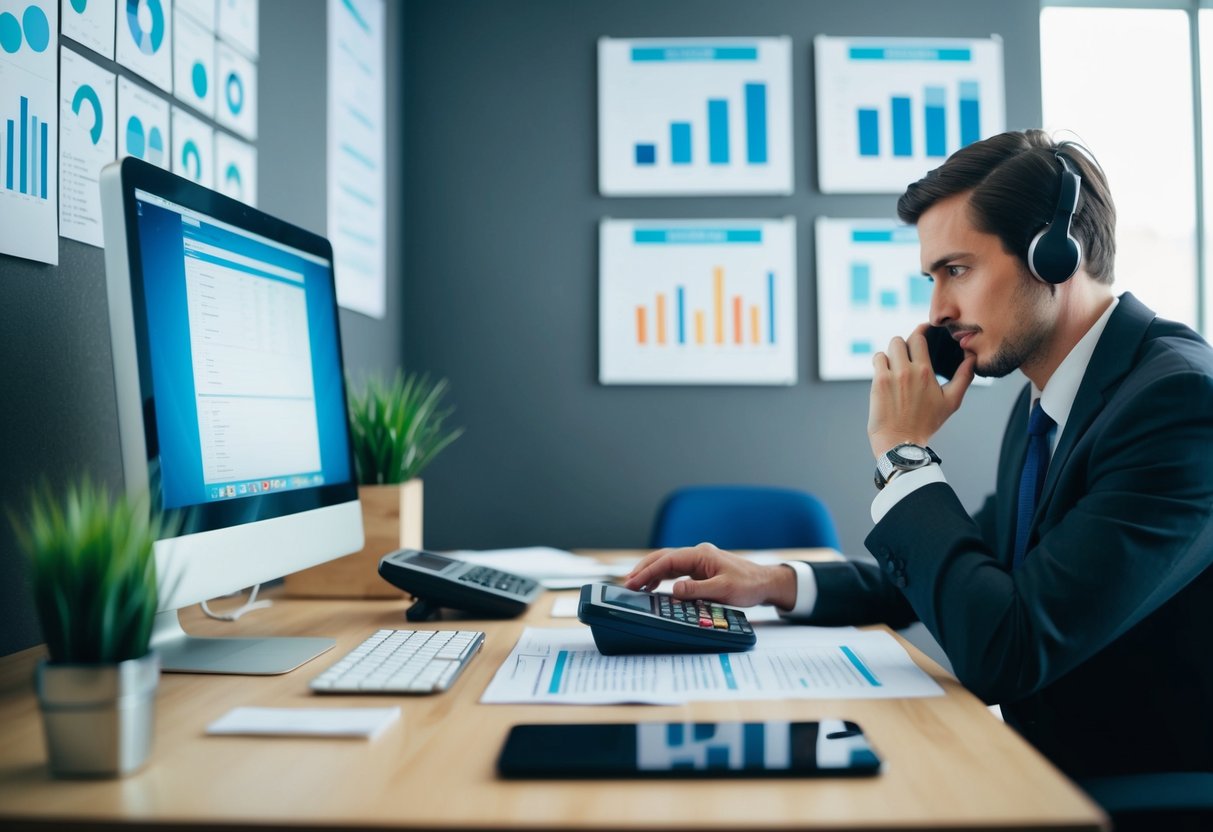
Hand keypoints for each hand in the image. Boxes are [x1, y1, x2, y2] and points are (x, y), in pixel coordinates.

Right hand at [623, 542, 796, 608]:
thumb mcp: (724, 590)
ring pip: (667, 563)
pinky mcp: (700, 571)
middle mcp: (698, 555)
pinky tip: (653, 586)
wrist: (765, 583)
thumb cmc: (748, 585)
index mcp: (701, 555)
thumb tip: (674, 590)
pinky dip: (661, 577)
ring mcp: (699, 562)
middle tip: (627, 583)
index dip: (648, 571)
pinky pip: (675, 571)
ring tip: (635, 585)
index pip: (667, 560)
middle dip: (643, 569)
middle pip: (663, 557)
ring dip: (650, 572)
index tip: (633, 582)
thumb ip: (697, 590)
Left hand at [868, 323, 974, 458]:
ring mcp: (891, 375)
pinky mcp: (878, 382)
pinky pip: (877, 359)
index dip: (920, 331)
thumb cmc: (926, 423)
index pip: (919, 337)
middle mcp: (908, 370)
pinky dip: (881, 362)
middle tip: (907, 355)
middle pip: (901, 340)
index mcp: (926, 372)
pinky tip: (886, 373)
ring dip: (892, 353)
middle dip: (904, 345)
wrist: (902, 442)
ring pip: (888, 348)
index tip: (922, 331)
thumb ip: (964, 377)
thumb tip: (972, 358)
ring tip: (896, 366)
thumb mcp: (951, 401)